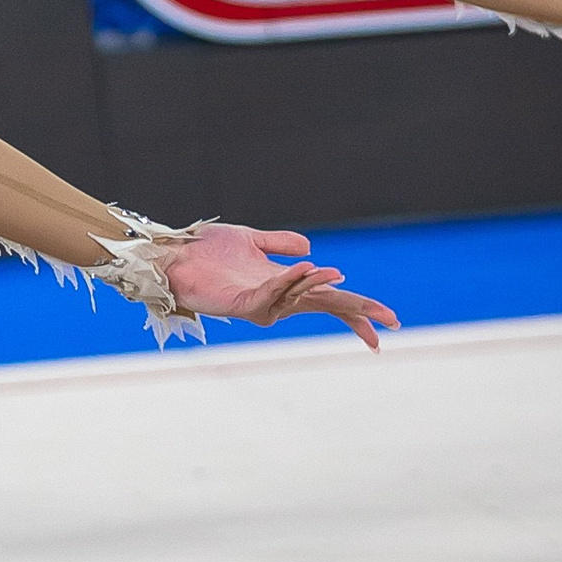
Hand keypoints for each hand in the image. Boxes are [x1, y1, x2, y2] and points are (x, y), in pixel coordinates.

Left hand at [163, 224, 398, 350]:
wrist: (173, 253)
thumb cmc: (206, 250)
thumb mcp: (252, 241)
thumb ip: (281, 244)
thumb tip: (312, 251)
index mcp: (285, 284)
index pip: (330, 299)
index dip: (358, 310)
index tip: (389, 321)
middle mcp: (276, 298)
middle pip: (325, 306)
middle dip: (356, 311)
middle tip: (389, 320)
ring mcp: (259, 303)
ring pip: (301, 299)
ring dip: (320, 287)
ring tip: (340, 277)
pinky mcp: (239, 304)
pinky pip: (270, 295)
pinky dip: (288, 283)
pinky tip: (304, 270)